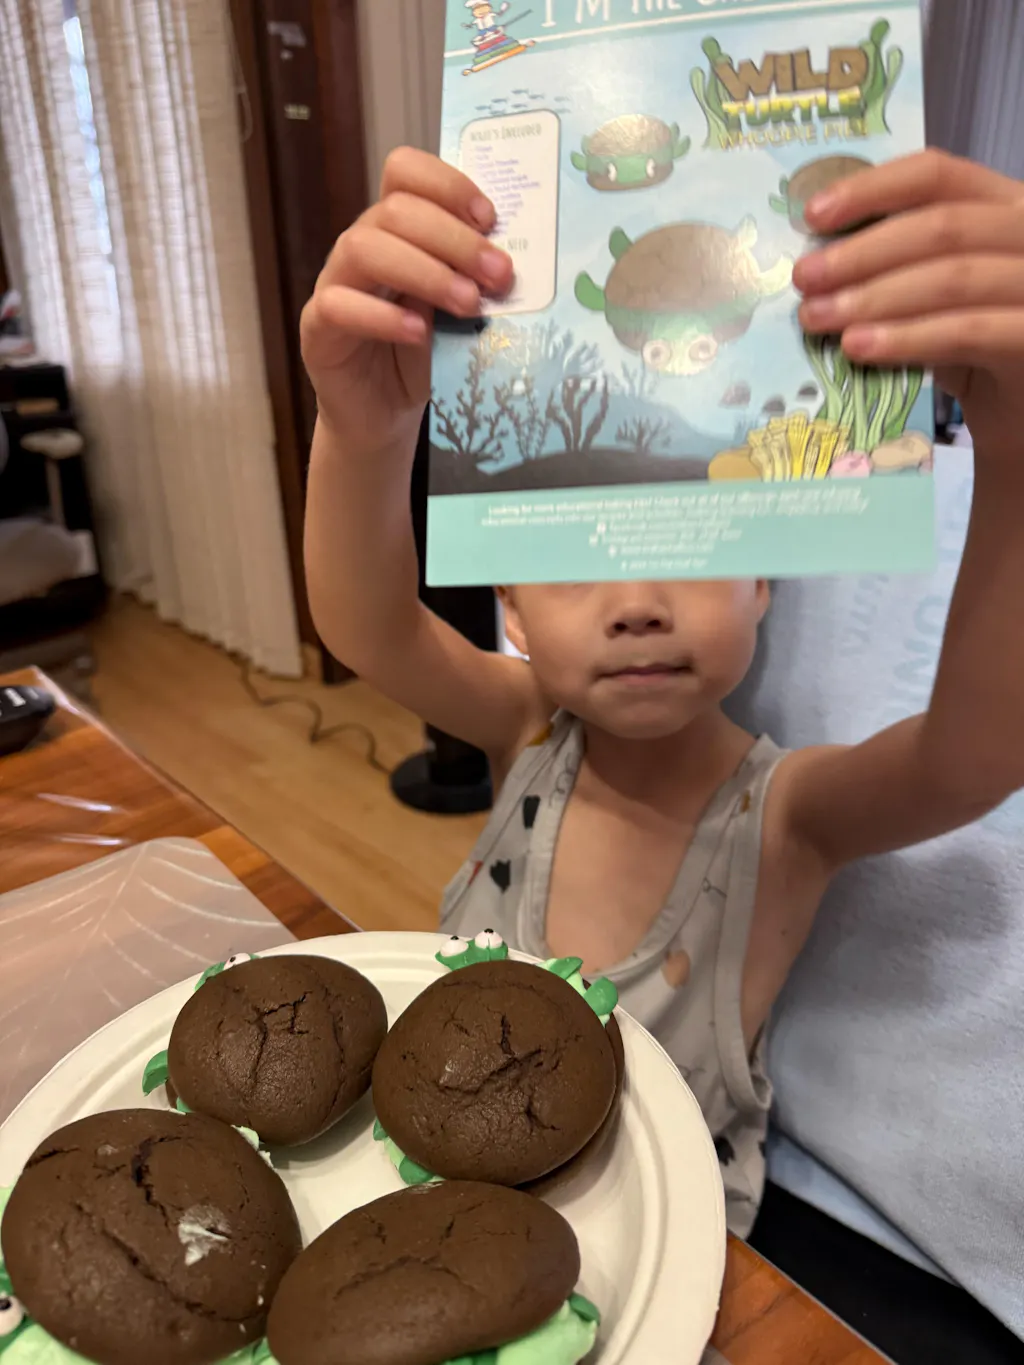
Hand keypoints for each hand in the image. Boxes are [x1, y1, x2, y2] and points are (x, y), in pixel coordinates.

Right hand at [300, 148, 512, 452]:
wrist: (384, 415)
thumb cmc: (425, 357)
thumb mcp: (459, 313)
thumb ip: (475, 281)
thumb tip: (513, 264)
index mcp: (395, 229)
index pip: (405, 173)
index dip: (447, 184)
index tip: (491, 218)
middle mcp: (361, 245)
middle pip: (394, 210)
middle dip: (455, 239)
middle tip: (498, 273)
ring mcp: (335, 283)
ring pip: (364, 248)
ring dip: (425, 271)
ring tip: (468, 304)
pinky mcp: (318, 328)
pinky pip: (339, 306)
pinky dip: (383, 316)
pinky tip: (419, 332)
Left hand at [796, 150, 1023, 454]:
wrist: (1019, 415)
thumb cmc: (973, 353)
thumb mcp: (934, 300)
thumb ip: (896, 271)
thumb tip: (816, 264)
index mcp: (1006, 207)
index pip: (938, 175)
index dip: (872, 189)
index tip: (812, 216)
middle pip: (942, 226)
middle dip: (862, 254)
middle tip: (804, 280)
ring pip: (952, 278)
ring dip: (874, 298)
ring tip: (817, 318)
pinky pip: (966, 331)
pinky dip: (907, 338)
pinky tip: (857, 348)